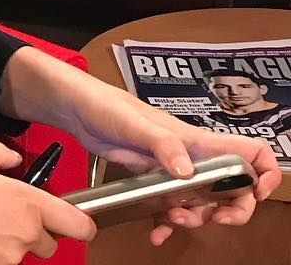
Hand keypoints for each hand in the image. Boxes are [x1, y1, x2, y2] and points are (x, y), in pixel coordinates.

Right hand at [0, 141, 95, 264]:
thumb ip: (0, 154)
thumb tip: (13, 159)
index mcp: (26, 202)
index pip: (78, 225)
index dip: (79, 223)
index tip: (73, 221)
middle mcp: (24, 234)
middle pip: (49, 244)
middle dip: (34, 232)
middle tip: (4, 215)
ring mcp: (7, 260)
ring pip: (22, 255)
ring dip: (10, 244)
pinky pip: (0, 264)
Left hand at [62, 78, 281, 244]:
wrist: (77, 109)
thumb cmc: (106, 105)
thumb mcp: (135, 123)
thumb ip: (162, 144)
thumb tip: (187, 173)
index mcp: (196, 140)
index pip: (249, 151)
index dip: (262, 173)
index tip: (254, 193)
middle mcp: (191, 156)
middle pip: (233, 188)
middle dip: (231, 209)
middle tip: (215, 219)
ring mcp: (172, 169)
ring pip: (202, 203)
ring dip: (195, 218)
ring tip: (172, 218)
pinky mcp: (151, 179)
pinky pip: (169, 208)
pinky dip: (166, 224)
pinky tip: (155, 233)